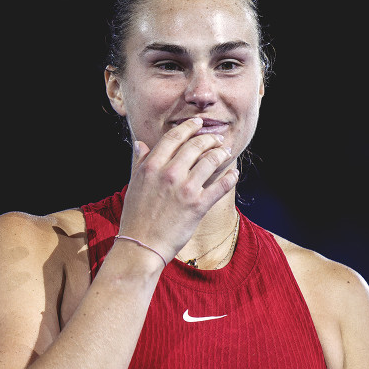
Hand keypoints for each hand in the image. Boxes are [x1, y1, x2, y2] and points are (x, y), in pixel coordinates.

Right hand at [116, 117, 237, 261]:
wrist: (141, 245)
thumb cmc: (136, 216)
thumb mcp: (134, 185)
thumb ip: (140, 162)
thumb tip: (140, 144)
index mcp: (151, 166)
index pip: (174, 137)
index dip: (189, 127)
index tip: (198, 123)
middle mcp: (169, 173)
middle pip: (195, 146)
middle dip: (210, 138)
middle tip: (217, 138)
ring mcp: (185, 189)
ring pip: (210, 161)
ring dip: (221, 153)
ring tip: (226, 152)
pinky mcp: (198, 205)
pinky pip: (221, 186)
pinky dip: (231, 177)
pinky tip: (235, 173)